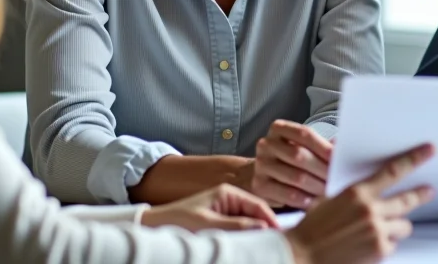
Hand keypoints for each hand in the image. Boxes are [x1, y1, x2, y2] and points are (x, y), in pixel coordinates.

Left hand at [139, 183, 277, 231]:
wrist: (155, 226)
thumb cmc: (179, 222)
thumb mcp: (209, 225)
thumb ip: (237, 226)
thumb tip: (263, 228)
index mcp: (228, 192)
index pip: (259, 204)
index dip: (272, 220)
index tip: (282, 235)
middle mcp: (230, 198)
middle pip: (256, 214)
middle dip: (265, 227)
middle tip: (277, 243)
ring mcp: (226, 208)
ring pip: (249, 222)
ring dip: (255, 232)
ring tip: (263, 245)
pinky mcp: (221, 219)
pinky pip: (239, 227)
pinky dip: (245, 235)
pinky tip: (248, 244)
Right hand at [251, 120, 333, 209]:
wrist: (263, 174)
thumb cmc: (290, 160)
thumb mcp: (304, 148)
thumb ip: (321, 147)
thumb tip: (343, 149)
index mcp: (279, 129)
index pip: (304, 134)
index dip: (324, 146)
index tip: (340, 159)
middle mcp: (266, 144)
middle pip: (299, 155)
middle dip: (323, 169)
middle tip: (340, 180)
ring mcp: (261, 165)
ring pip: (296, 177)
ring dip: (317, 187)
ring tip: (332, 192)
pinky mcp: (259, 186)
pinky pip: (286, 194)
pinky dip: (304, 199)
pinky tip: (315, 202)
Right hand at [284, 143, 434, 263]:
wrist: (303, 255)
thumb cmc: (312, 228)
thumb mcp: (329, 200)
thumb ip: (353, 192)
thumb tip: (369, 185)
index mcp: (357, 193)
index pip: (393, 171)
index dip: (413, 160)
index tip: (428, 151)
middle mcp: (370, 210)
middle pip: (406, 199)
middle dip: (420, 194)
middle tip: (429, 190)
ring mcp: (377, 231)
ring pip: (403, 225)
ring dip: (397, 225)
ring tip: (385, 227)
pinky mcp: (379, 251)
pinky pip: (393, 244)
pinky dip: (386, 243)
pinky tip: (371, 244)